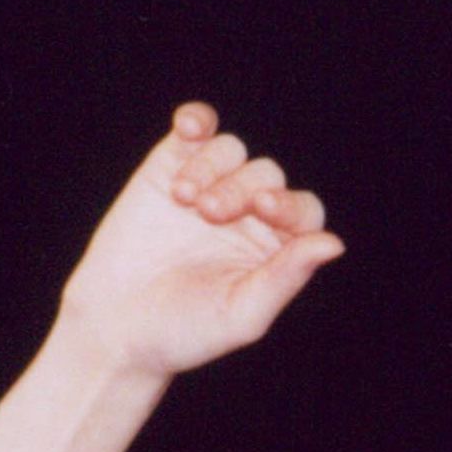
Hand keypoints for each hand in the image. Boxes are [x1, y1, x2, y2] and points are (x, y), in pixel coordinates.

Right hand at [57, 102, 343, 381]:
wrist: (116, 326)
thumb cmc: (184, 331)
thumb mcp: (241, 314)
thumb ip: (286, 278)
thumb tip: (334, 243)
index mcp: (275, 250)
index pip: (303, 211)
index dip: (290, 204)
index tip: (263, 209)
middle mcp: (247, 215)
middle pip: (266, 175)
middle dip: (239, 189)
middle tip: (208, 214)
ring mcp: (210, 186)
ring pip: (231, 150)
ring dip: (212, 167)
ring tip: (184, 200)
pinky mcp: (170, 167)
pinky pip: (195, 129)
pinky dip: (196, 120)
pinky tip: (190, 128)